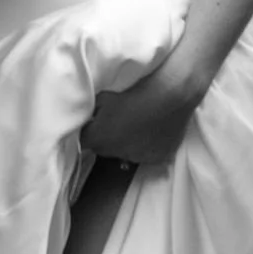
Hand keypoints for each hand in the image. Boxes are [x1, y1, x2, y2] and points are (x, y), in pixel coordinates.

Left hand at [81, 54, 208, 171]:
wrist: (169, 97)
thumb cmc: (134, 94)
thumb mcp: (105, 97)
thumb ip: (94, 111)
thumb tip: (90, 116)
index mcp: (98, 139)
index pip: (83, 142)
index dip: (87, 133)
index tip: (92, 125)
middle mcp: (114, 154)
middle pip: (104, 149)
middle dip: (106, 138)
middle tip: (116, 122)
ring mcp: (136, 158)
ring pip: (125, 153)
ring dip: (126, 144)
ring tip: (135, 127)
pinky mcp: (155, 159)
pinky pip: (146, 155)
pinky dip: (145, 146)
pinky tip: (150, 132)